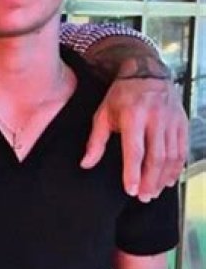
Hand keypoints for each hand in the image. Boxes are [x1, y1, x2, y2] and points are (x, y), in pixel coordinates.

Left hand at [81, 78, 186, 200]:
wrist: (146, 71)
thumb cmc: (121, 94)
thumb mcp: (103, 113)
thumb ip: (96, 141)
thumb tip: (86, 164)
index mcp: (133, 115)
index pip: (135, 150)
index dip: (133, 172)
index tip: (131, 190)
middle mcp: (156, 117)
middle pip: (156, 156)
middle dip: (150, 180)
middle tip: (144, 197)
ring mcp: (172, 119)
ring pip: (172, 155)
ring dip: (164, 177)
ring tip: (154, 192)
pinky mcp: (182, 122)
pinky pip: (182, 149)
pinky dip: (177, 167)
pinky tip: (169, 179)